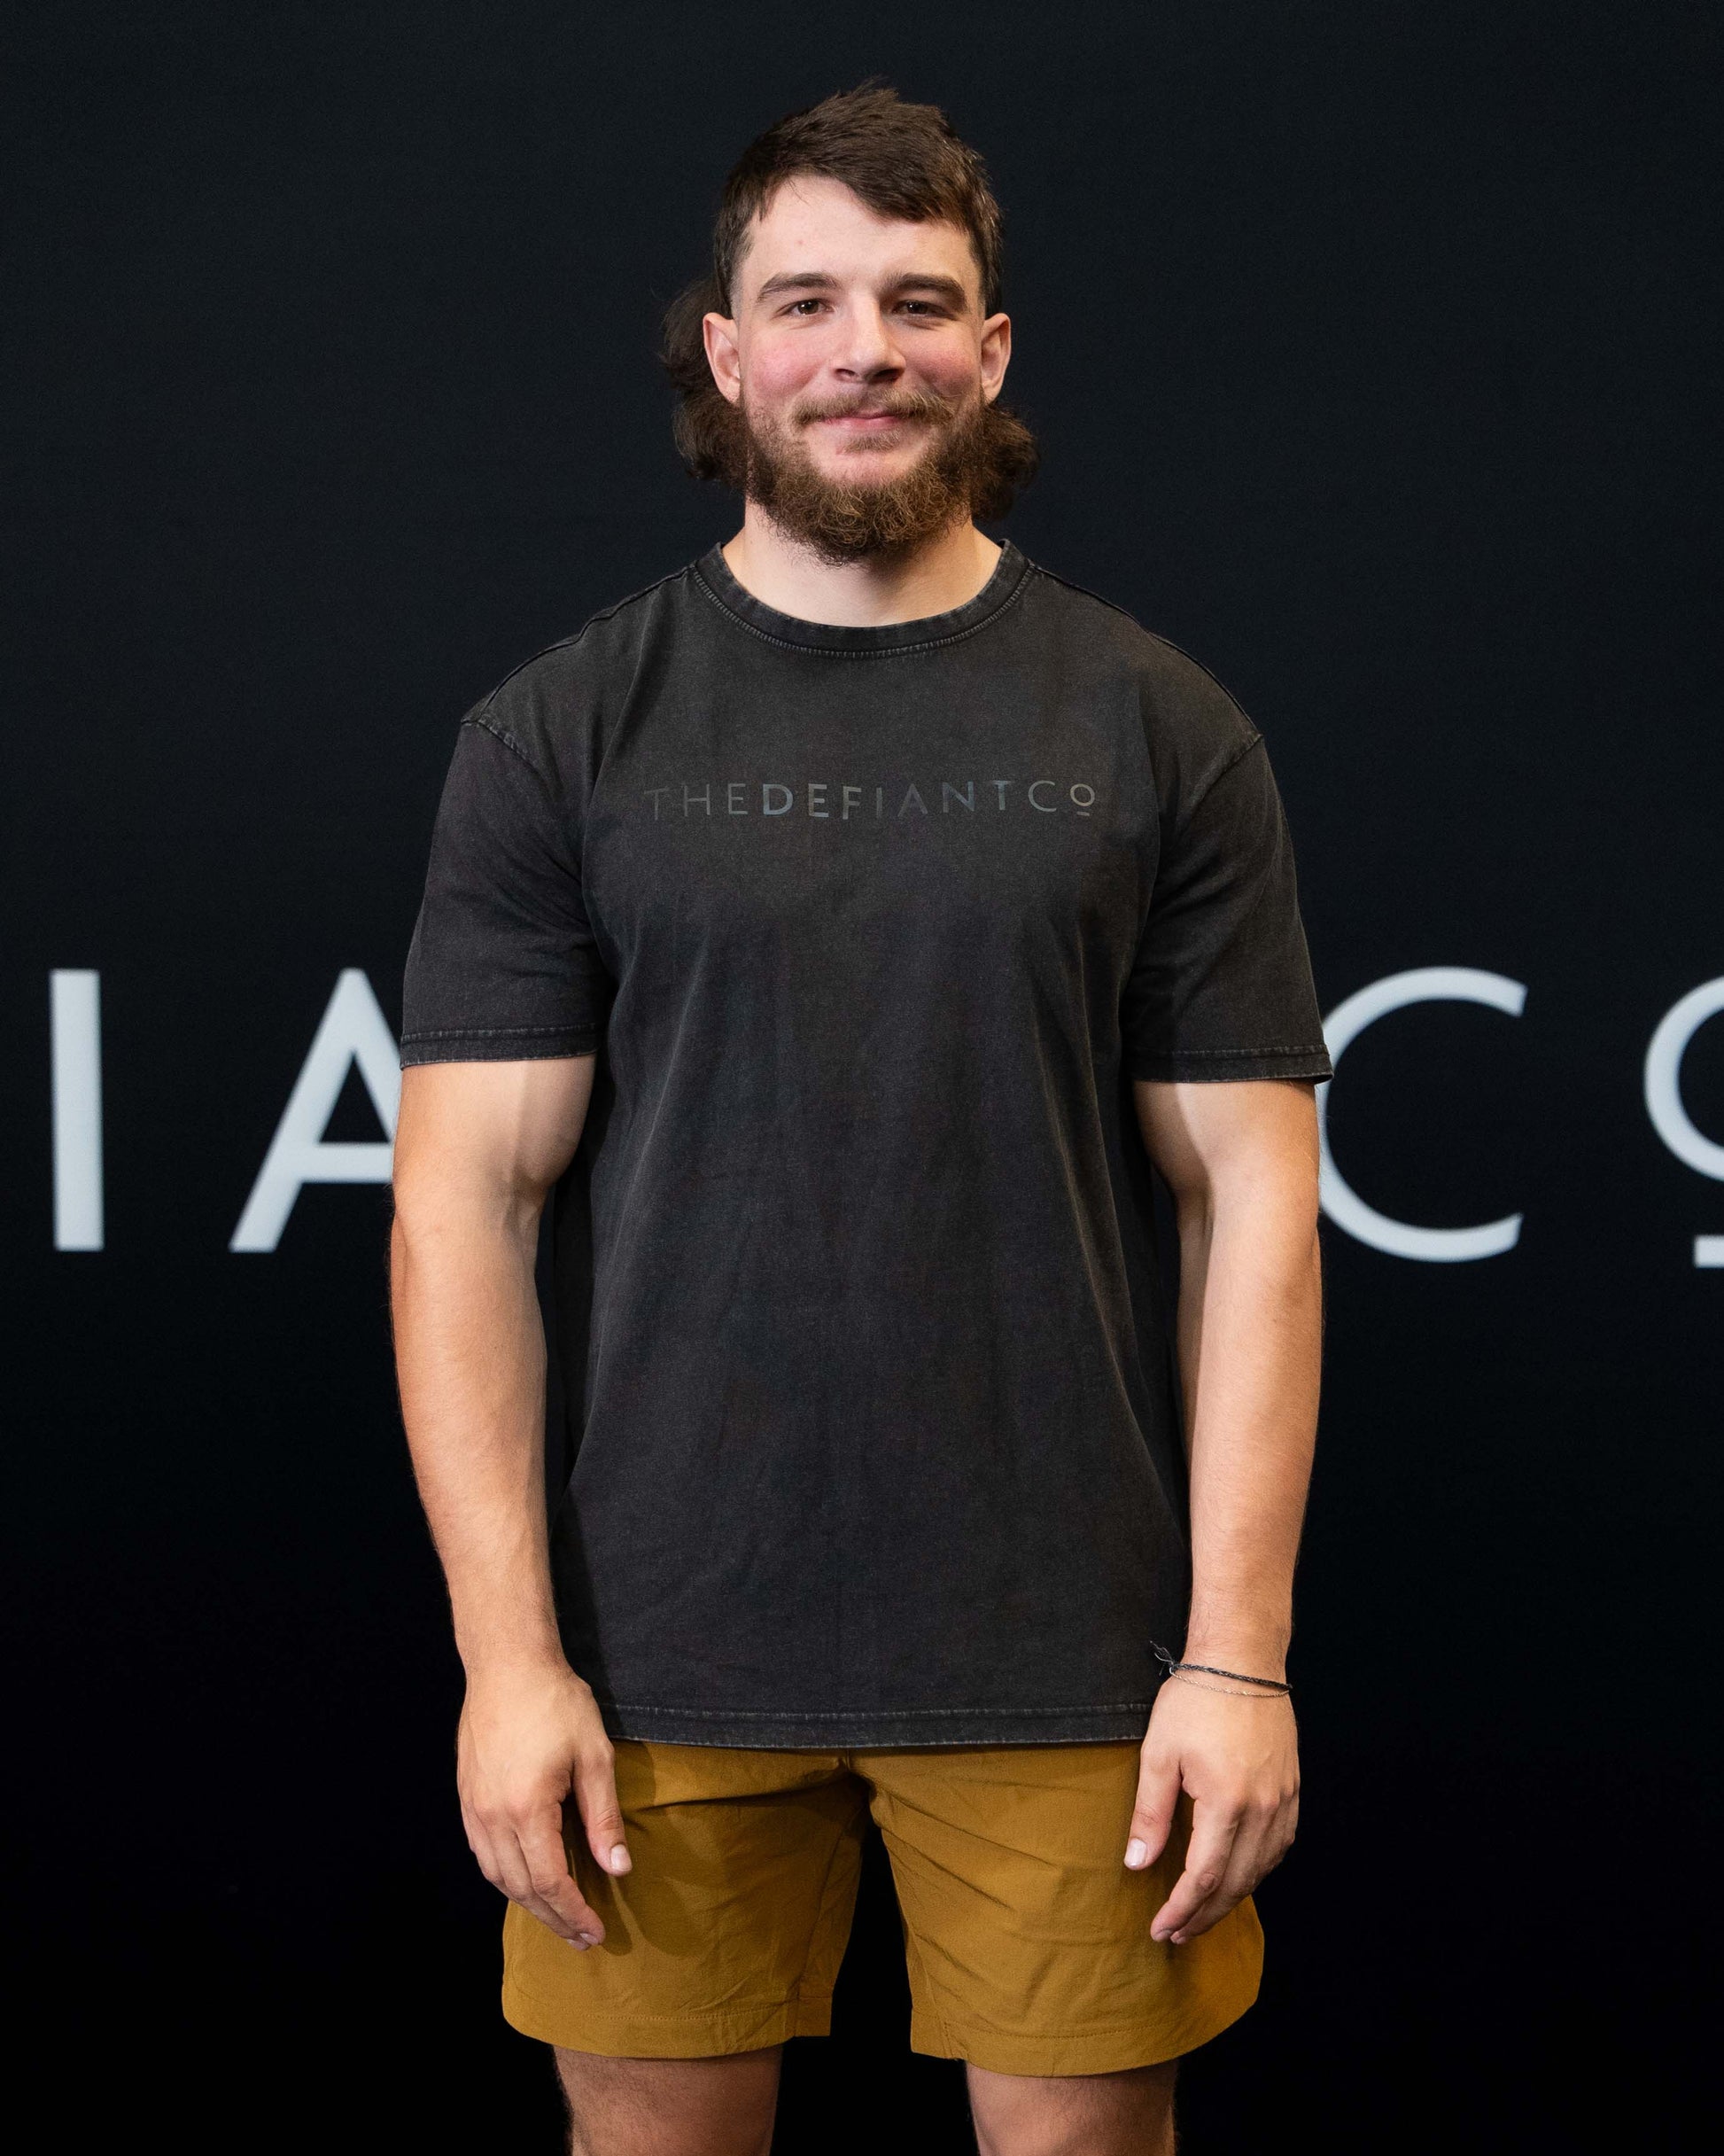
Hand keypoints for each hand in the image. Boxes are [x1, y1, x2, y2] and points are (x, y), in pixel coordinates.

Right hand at [456, 1658, 630, 1948]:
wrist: (507, 1664)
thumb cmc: (556, 1703)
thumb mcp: (594, 1756)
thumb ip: (604, 1817)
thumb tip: (619, 1868)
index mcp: (527, 1809)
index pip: (550, 1881)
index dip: (574, 1913)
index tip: (596, 1932)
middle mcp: (492, 1817)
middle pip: (521, 1888)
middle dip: (554, 1918)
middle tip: (582, 1938)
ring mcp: (474, 1809)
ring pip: (498, 1877)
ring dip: (528, 1903)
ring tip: (558, 1917)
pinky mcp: (466, 1798)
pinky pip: (483, 1854)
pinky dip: (506, 1878)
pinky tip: (525, 1880)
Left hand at [1123, 1675, 1298, 1943]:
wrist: (1242, 1661)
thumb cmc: (1196, 1700)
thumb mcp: (1159, 1753)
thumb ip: (1150, 1814)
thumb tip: (1138, 1864)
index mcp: (1227, 1804)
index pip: (1203, 1879)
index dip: (1180, 1911)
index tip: (1159, 1929)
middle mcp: (1263, 1811)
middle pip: (1235, 1885)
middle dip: (1203, 1916)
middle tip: (1176, 1934)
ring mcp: (1283, 1802)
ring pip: (1260, 1872)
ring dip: (1230, 1899)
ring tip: (1200, 1913)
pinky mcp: (1292, 1792)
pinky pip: (1278, 1848)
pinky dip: (1256, 1872)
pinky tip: (1237, 1875)